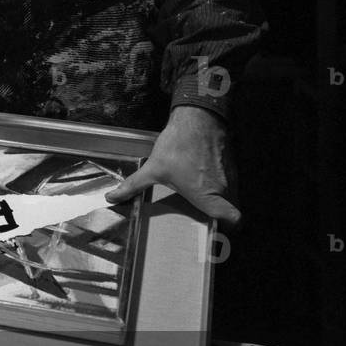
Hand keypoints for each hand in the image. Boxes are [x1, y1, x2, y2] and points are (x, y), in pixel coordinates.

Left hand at [104, 105, 240, 228]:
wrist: (197, 117)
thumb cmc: (178, 146)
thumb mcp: (153, 168)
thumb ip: (133, 186)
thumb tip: (111, 198)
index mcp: (207, 195)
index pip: (234, 220)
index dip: (228, 228)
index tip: (214, 228)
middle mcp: (224, 188)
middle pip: (229, 209)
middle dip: (216, 215)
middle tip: (199, 215)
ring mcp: (230, 176)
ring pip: (230, 195)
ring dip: (218, 198)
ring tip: (199, 197)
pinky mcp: (231, 164)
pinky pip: (229, 181)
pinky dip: (219, 183)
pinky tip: (201, 177)